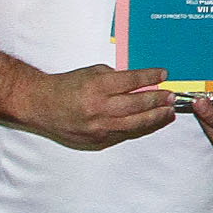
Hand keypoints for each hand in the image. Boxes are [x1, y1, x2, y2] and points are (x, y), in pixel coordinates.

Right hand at [23, 64, 174, 148]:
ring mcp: (99, 126)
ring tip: (169, 112)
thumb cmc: (66, 86)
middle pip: (138, 104)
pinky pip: (125, 134)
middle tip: (171, 97)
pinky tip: (151, 123)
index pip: (132, 81)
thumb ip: (116, 78)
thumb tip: (141, 83)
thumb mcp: (92, 73)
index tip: (163, 75)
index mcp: (97, 87)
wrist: (40, 105)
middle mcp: (99, 108)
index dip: (150, 77)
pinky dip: (140, 128)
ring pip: (136, 124)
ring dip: (155, 118)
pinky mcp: (98, 140)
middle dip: (158, 100)